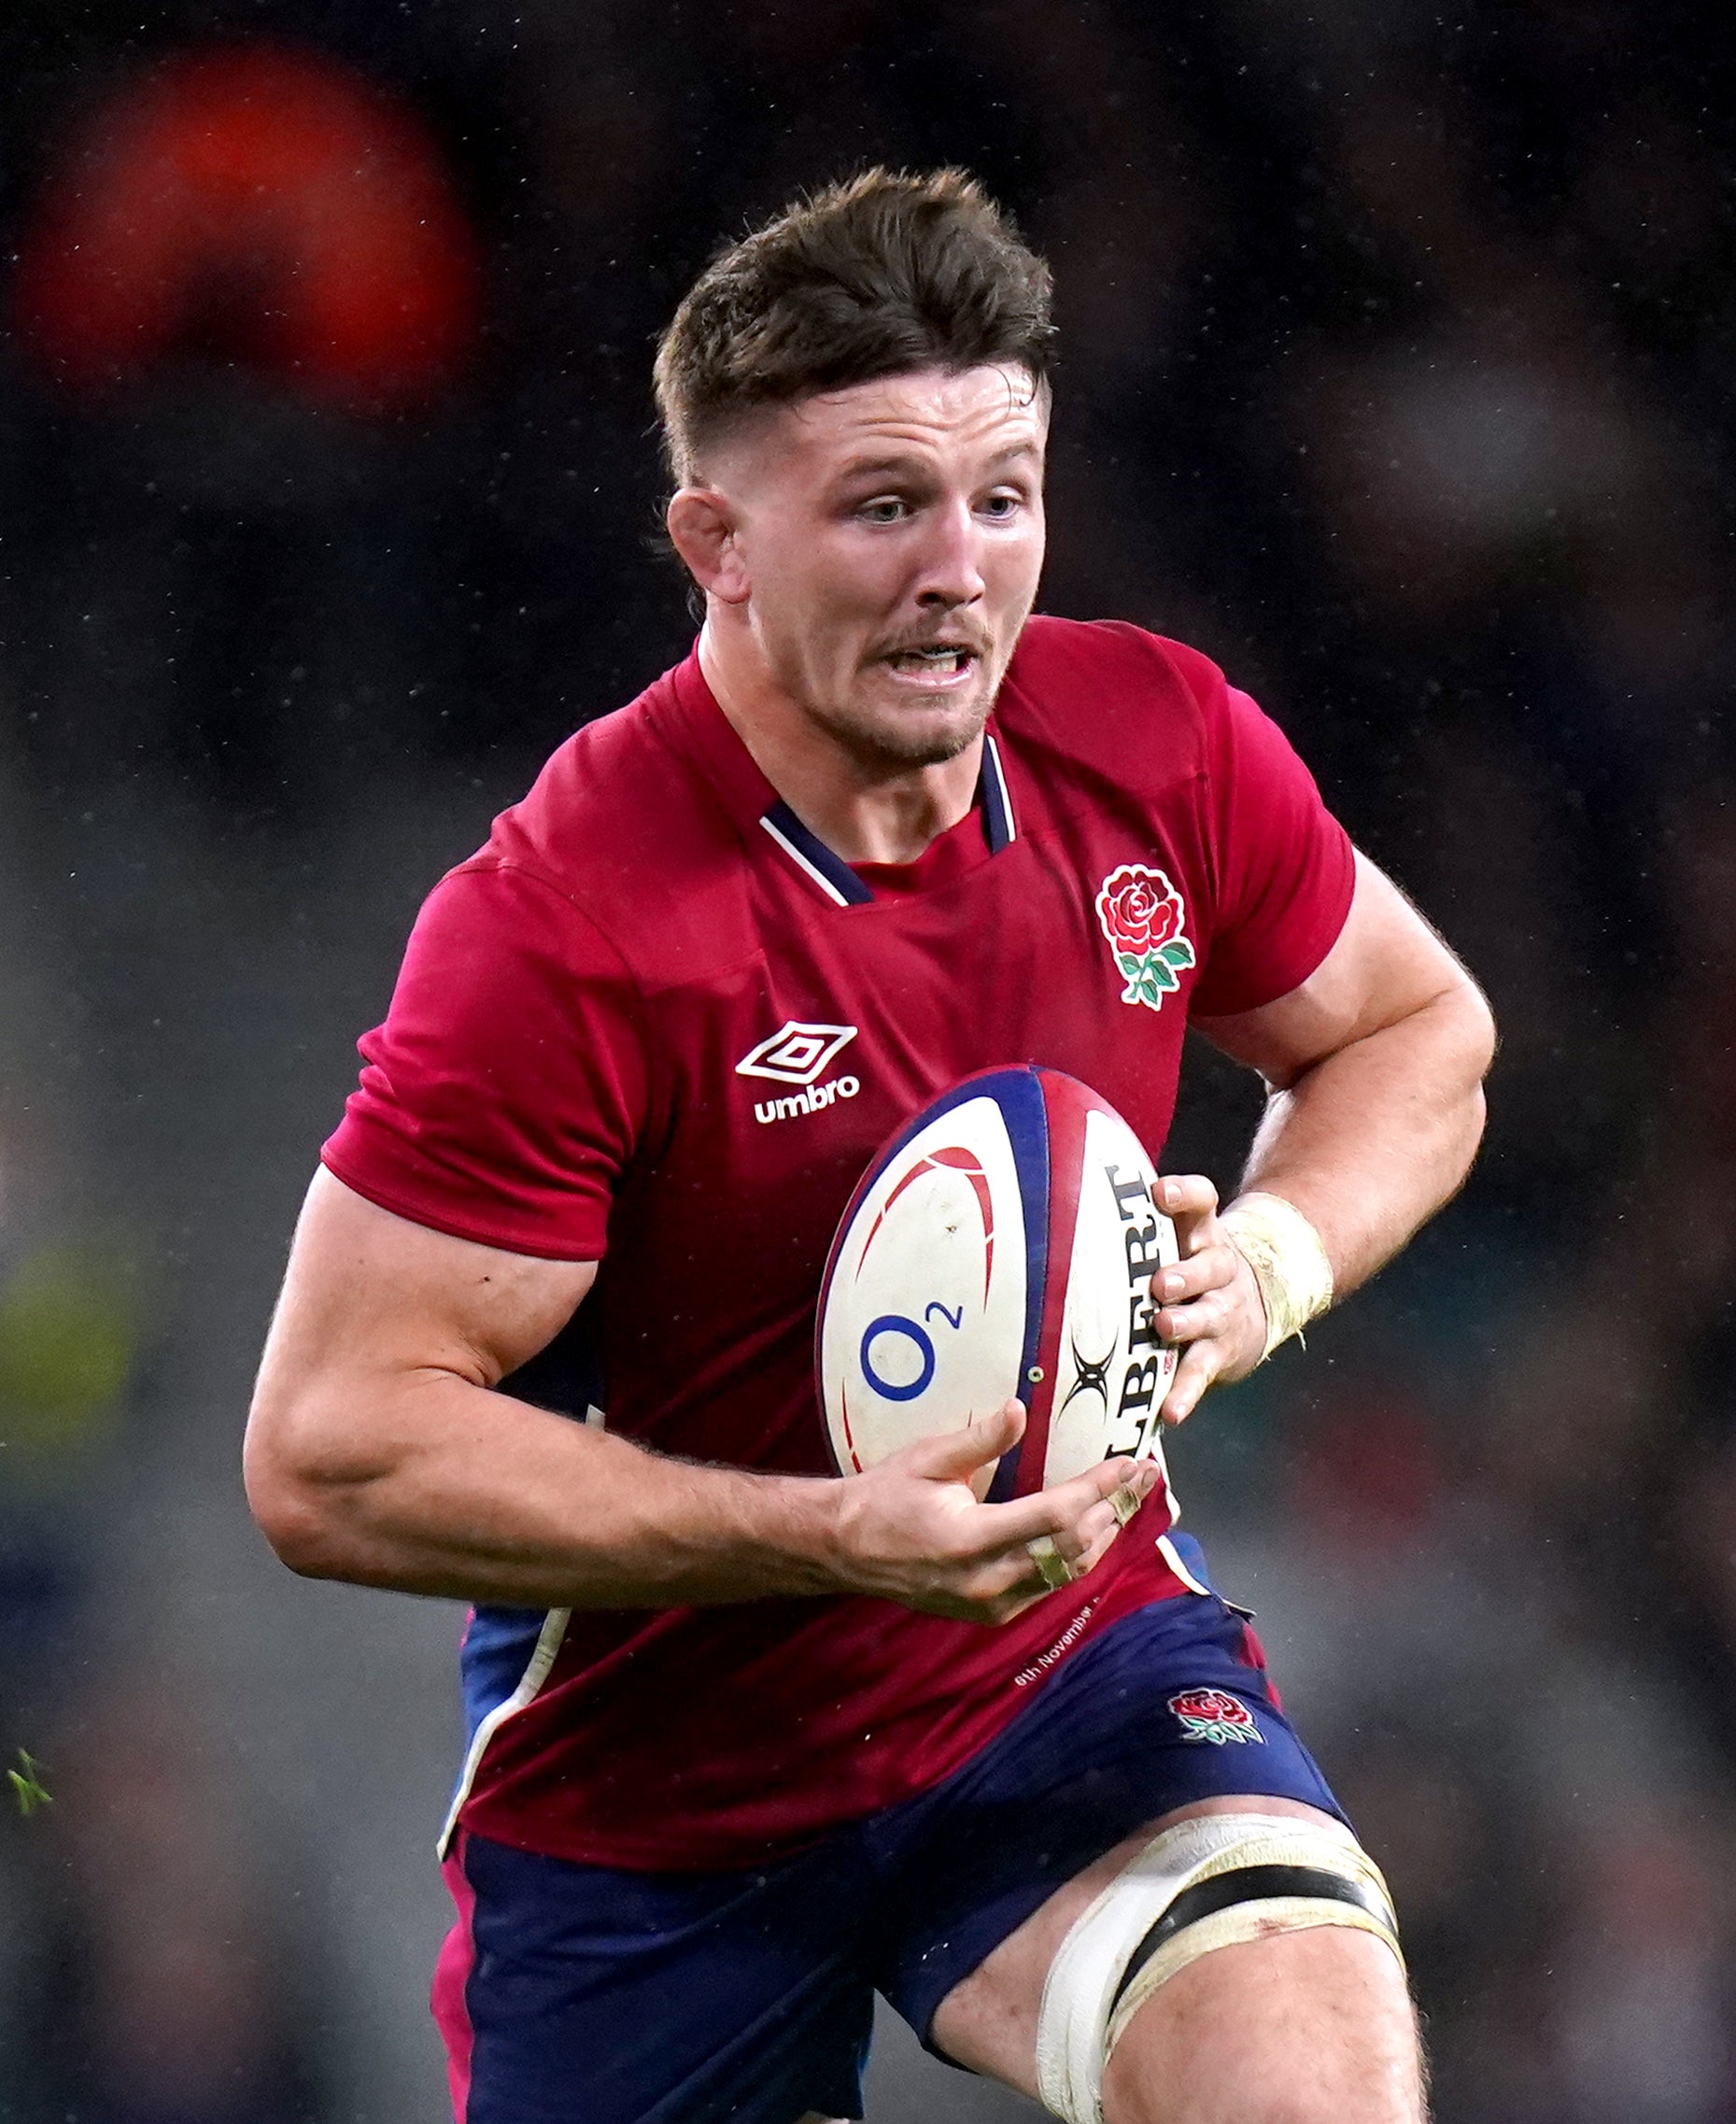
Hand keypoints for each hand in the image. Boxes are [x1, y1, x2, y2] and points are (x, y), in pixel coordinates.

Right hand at [826, 1401, 1161, 1625]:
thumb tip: (1020, 1410)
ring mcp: (992, 1603)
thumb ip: (979, 1440)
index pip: (1055, 1516)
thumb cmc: (885, 1496)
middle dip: (1114, 1509)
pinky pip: (1050, 1587)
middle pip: (1073, 1549)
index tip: (1129, 1464)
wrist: (848, 1550)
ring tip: (1127, 1499)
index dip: (1098, 1490)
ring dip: (1104, 1535)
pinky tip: (1093, 1531)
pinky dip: (1077, 1558)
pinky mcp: (992, 1613)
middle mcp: (987, 1580)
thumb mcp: (927, 1459)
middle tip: (1142, 1476)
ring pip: (1068, 1573)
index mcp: (970, 1538)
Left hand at [1151, 1175, 1267, 1424]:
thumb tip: (1058, 1202)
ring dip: (1186, 1323)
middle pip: (1211, 1263)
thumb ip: (1136, 1226)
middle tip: (1162, 1283)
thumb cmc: (1190, 1268)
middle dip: (1187, 1273)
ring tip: (1164, 1327)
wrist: (1252, 1308)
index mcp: (1201, 1233)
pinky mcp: (1220, 1352)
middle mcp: (1219, 1268)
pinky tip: (1170, 1411)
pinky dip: (1186, 1392)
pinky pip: (1202, 1372)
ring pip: (1209, 1315)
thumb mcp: (1177, 1237)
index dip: (1185, 1195)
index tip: (1161, 1193)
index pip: (1202, 1202)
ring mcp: (1222, 1311)